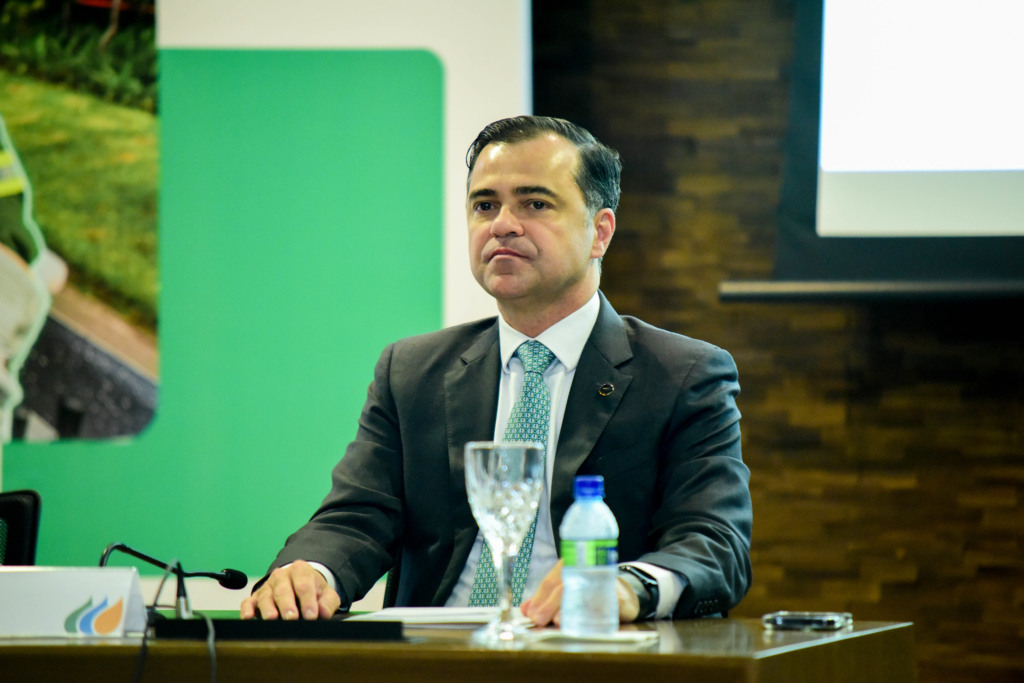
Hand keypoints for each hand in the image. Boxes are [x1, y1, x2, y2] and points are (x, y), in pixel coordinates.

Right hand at [239, 560, 340, 620]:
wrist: (298, 583)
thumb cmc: (313, 591)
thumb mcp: (326, 593)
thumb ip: (328, 602)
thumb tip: (324, 614)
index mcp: (300, 570)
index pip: (304, 585)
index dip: (308, 601)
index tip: (311, 616)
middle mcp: (281, 576)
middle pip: (283, 590)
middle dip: (287, 605)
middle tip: (291, 618)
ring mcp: (267, 586)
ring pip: (265, 596)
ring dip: (268, 608)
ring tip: (272, 619)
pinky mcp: (255, 598)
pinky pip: (248, 602)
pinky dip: (247, 609)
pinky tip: (248, 617)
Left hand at [520, 560, 641, 626]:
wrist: (622, 593)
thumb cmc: (587, 592)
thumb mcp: (565, 592)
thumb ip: (545, 601)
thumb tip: (525, 610)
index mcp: (569, 566)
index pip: (550, 581)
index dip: (539, 599)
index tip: (530, 614)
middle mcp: (584, 569)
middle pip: (564, 586)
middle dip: (549, 604)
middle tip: (539, 619)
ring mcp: (602, 581)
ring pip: (582, 594)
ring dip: (568, 608)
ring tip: (558, 620)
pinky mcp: (617, 595)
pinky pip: (604, 603)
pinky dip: (592, 613)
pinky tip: (583, 622)